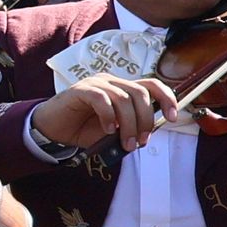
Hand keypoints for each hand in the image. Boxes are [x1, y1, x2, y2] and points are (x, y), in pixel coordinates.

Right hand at [30, 71, 177, 154]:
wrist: (54, 130)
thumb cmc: (84, 130)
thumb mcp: (114, 132)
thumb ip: (130, 129)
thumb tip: (147, 135)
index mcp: (123, 89)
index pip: (152, 84)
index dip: (166, 98)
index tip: (172, 117)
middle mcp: (112, 82)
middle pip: (140, 94)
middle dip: (145, 120)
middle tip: (139, 142)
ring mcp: (96, 84)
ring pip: (123, 98)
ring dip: (129, 125)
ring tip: (125, 143)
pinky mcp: (80, 90)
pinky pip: (101, 99)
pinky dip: (108, 117)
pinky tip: (107, 130)